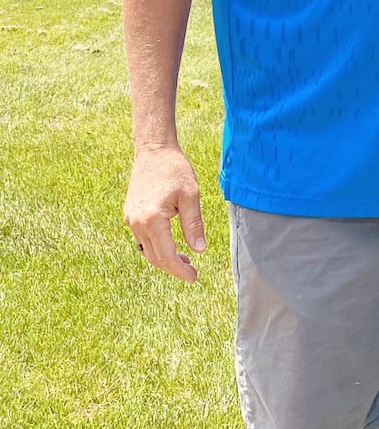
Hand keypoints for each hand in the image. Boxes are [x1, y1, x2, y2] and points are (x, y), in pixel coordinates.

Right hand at [124, 143, 204, 282]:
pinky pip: (142, 239)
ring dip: (164, 259)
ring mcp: (130, 219)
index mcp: (152, 220)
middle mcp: (136, 223)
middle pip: (154, 257)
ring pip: (146, 250)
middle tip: (192, 273)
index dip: (180, 270)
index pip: (166, 255)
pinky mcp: (130, 214)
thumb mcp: (191, 195)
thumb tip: (199, 250)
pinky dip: (155, 247)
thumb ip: (193, 224)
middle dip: (173, 268)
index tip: (194, 278)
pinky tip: (170, 246)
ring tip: (185, 261)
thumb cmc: (174, 169)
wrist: (153, 150)